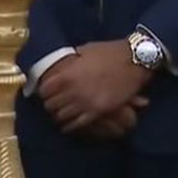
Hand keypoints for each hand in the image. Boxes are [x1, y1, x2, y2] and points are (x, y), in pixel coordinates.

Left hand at [38, 41, 152, 134]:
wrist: (134, 60)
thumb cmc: (109, 52)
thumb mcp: (84, 51)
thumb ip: (69, 63)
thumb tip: (59, 67)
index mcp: (67, 74)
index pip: (44, 90)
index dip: (43, 92)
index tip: (46, 92)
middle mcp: (73, 90)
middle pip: (50, 105)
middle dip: (50, 105)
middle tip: (52, 104)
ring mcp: (86, 103)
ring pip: (62, 116)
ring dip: (59, 116)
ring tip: (60, 114)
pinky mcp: (98, 112)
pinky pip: (77, 124)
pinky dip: (70, 126)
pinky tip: (67, 126)